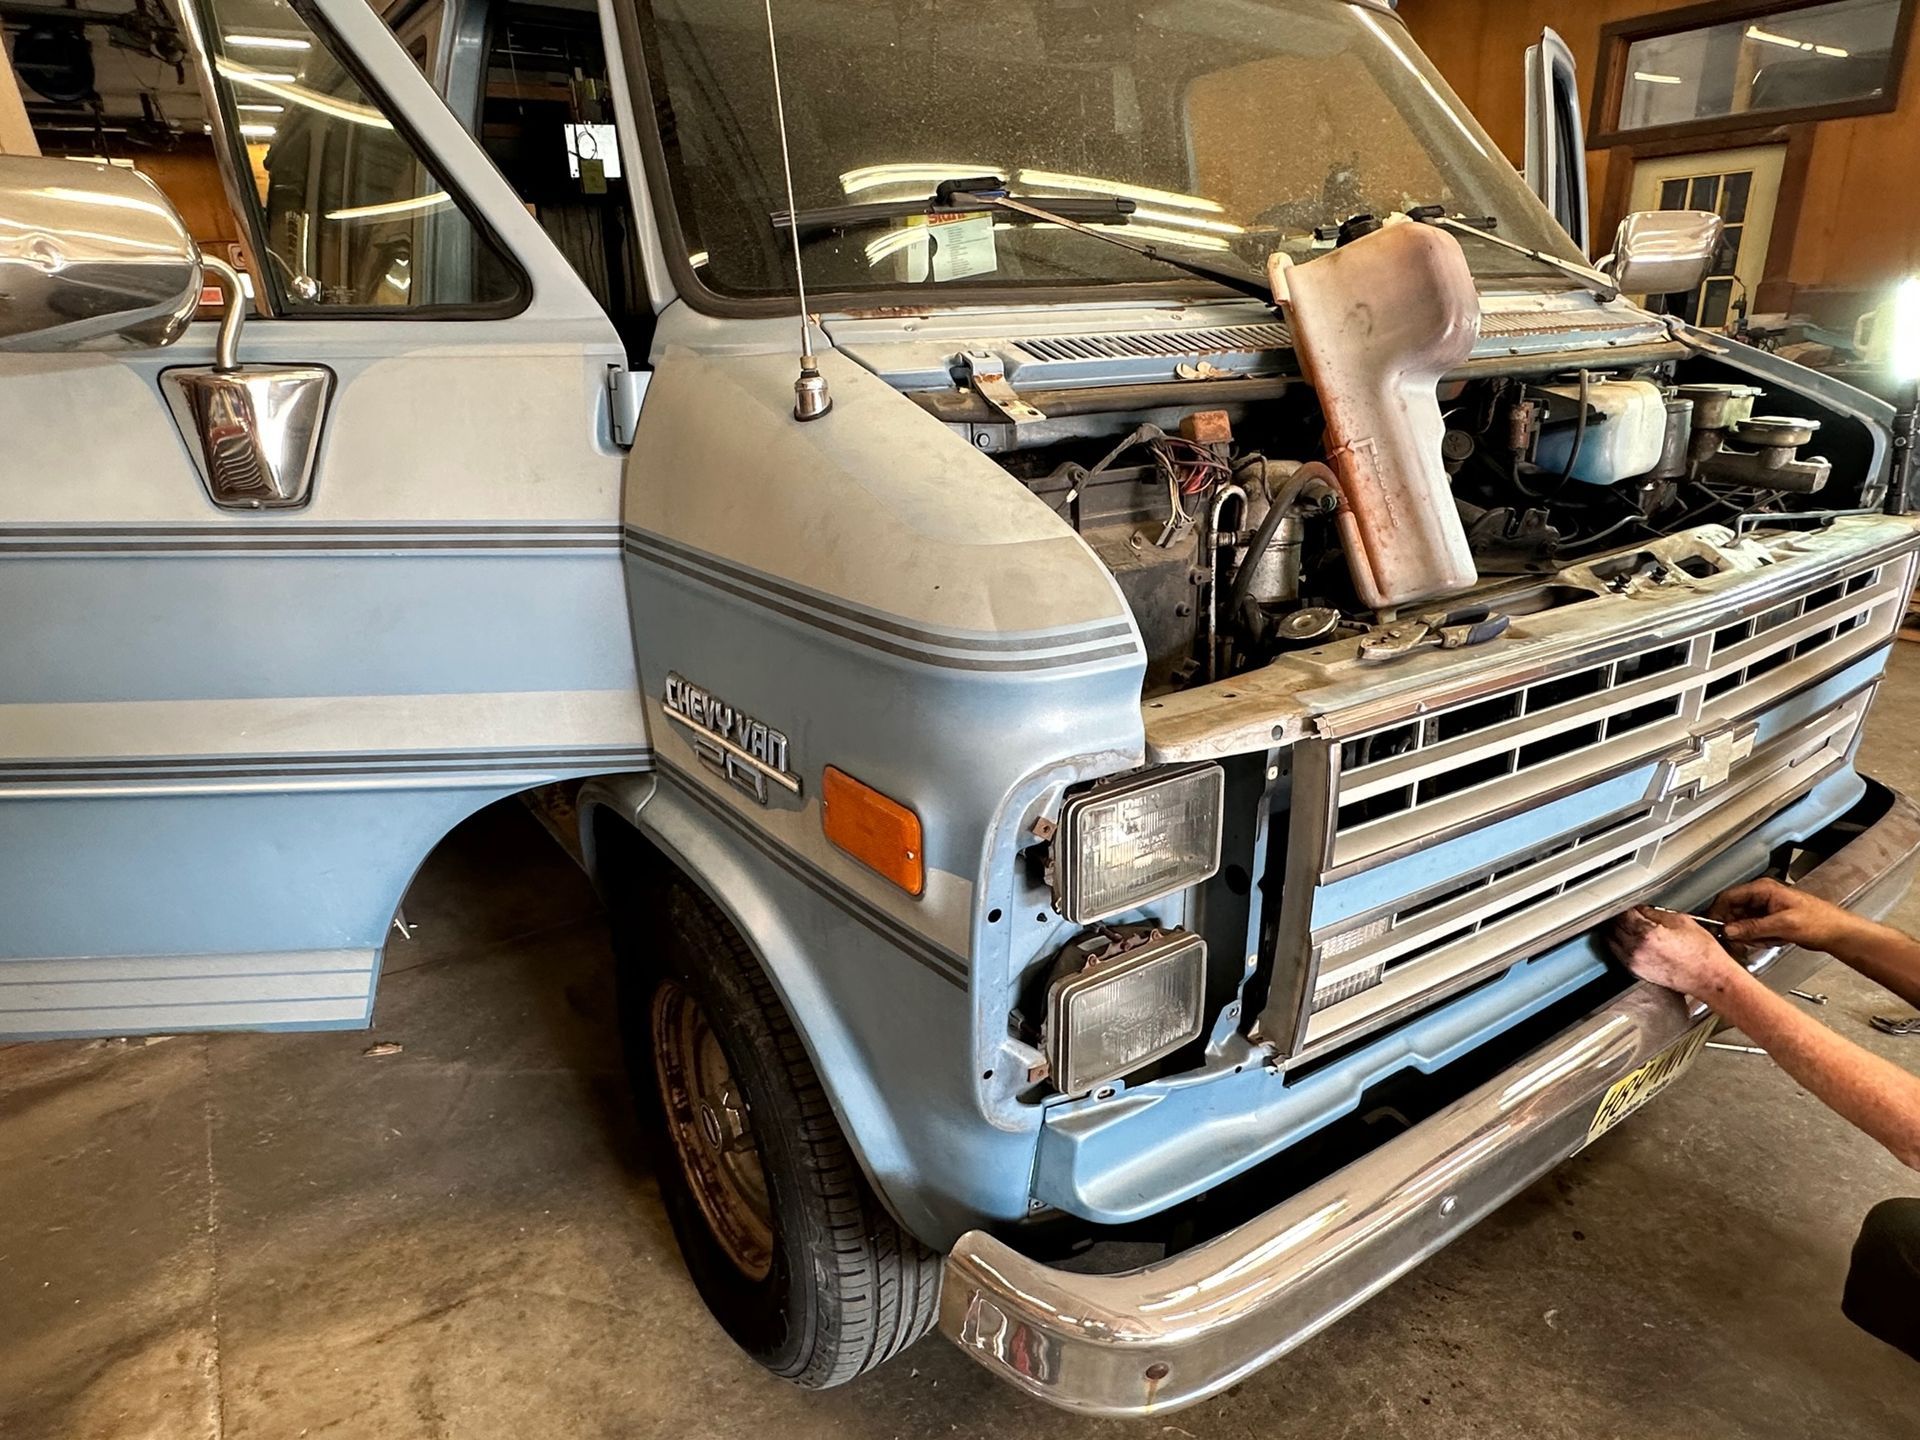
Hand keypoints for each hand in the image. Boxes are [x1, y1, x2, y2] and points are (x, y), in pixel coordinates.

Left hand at [1609, 906, 1743, 996]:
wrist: (1710, 979)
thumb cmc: (1702, 953)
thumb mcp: (1682, 921)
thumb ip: (1656, 912)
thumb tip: (1642, 908)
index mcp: (1646, 934)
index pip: (1623, 913)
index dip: (1626, 904)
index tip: (1631, 902)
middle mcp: (1635, 950)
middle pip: (1614, 926)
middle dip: (1619, 917)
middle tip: (1630, 911)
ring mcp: (1634, 963)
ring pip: (1612, 940)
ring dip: (1617, 930)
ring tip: (1630, 924)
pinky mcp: (1637, 972)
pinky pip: (1619, 954)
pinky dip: (1621, 944)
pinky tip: (1634, 939)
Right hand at [1709, 878, 1859, 951]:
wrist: (1837, 932)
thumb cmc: (1819, 921)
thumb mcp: (1783, 925)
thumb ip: (1753, 927)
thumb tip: (1728, 930)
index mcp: (1763, 889)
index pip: (1728, 897)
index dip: (1718, 912)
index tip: (1713, 928)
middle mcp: (1761, 896)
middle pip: (1733, 910)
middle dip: (1735, 928)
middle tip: (1738, 941)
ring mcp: (1765, 908)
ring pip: (1742, 922)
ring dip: (1749, 935)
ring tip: (1765, 940)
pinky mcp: (1770, 919)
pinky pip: (1753, 929)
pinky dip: (1757, 938)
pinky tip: (1771, 941)